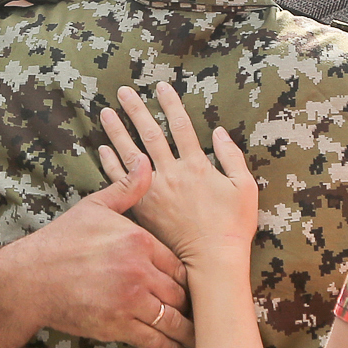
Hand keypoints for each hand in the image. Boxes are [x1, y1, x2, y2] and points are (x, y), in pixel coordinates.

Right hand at [11, 170, 194, 347]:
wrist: (31, 278)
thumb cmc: (62, 240)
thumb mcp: (95, 206)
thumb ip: (127, 188)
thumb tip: (146, 163)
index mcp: (139, 241)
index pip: (178, 263)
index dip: (187, 277)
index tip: (194, 286)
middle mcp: (140, 271)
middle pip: (180, 292)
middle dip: (190, 305)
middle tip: (201, 314)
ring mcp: (130, 301)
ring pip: (172, 319)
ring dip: (187, 331)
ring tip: (200, 338)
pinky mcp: (118, 326)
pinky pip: (154, 340)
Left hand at [96, 83, 259, 266]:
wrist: (211, 261)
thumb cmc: (233, 225)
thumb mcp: (245, 187)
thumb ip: (231, 156)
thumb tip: (219, 132)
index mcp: (197, 165)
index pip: (181, 126)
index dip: (170, 104)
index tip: (161, 87)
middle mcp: (172, 173)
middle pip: (150, 134)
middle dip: (136, 110)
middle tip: (123, 92)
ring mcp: (155, 191)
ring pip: (131, 154)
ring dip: (117, 131)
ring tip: (106, 112)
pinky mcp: (143, 208)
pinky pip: (122, 181)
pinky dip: (111, 163)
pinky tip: (103, 148)